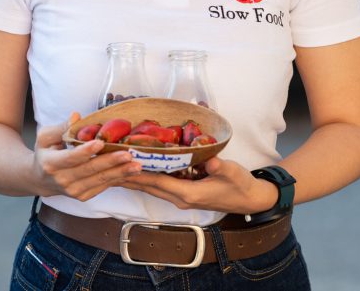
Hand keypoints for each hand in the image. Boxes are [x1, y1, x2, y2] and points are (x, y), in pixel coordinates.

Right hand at [32, 112, 142, 201]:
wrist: (41, 179)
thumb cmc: (45, 153)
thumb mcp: (45, 137)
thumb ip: (61, 127)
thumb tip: (76, 116)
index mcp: (51, 164)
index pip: (71, 158)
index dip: (85, 151)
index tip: (100, 142)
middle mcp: (63, 180)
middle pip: (90, 170)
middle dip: (111, 162)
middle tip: (128, 154)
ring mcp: (74, 191)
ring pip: (100, 180)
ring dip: (120, 172)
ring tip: (136, 165)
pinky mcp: (83, 196)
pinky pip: (103, 186)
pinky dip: (118, 178)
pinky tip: (130, 171)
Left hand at [120, 157, 277, 213]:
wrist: (249, 199)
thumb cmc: (240, 185)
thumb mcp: (232, 172)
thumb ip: (219, 167)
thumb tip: (209, 160)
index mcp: (189, 193)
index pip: (159, 182)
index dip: (140, 173)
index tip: (123, 164)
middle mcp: (181, 198)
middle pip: (149, 186)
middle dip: (129, 177)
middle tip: (109, 166)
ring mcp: (181, 197)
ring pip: (153, 188)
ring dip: (135, 179)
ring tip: (116, 169)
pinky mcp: (185, 193)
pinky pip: (161, 186)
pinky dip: (147, 179)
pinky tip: (138, 171)